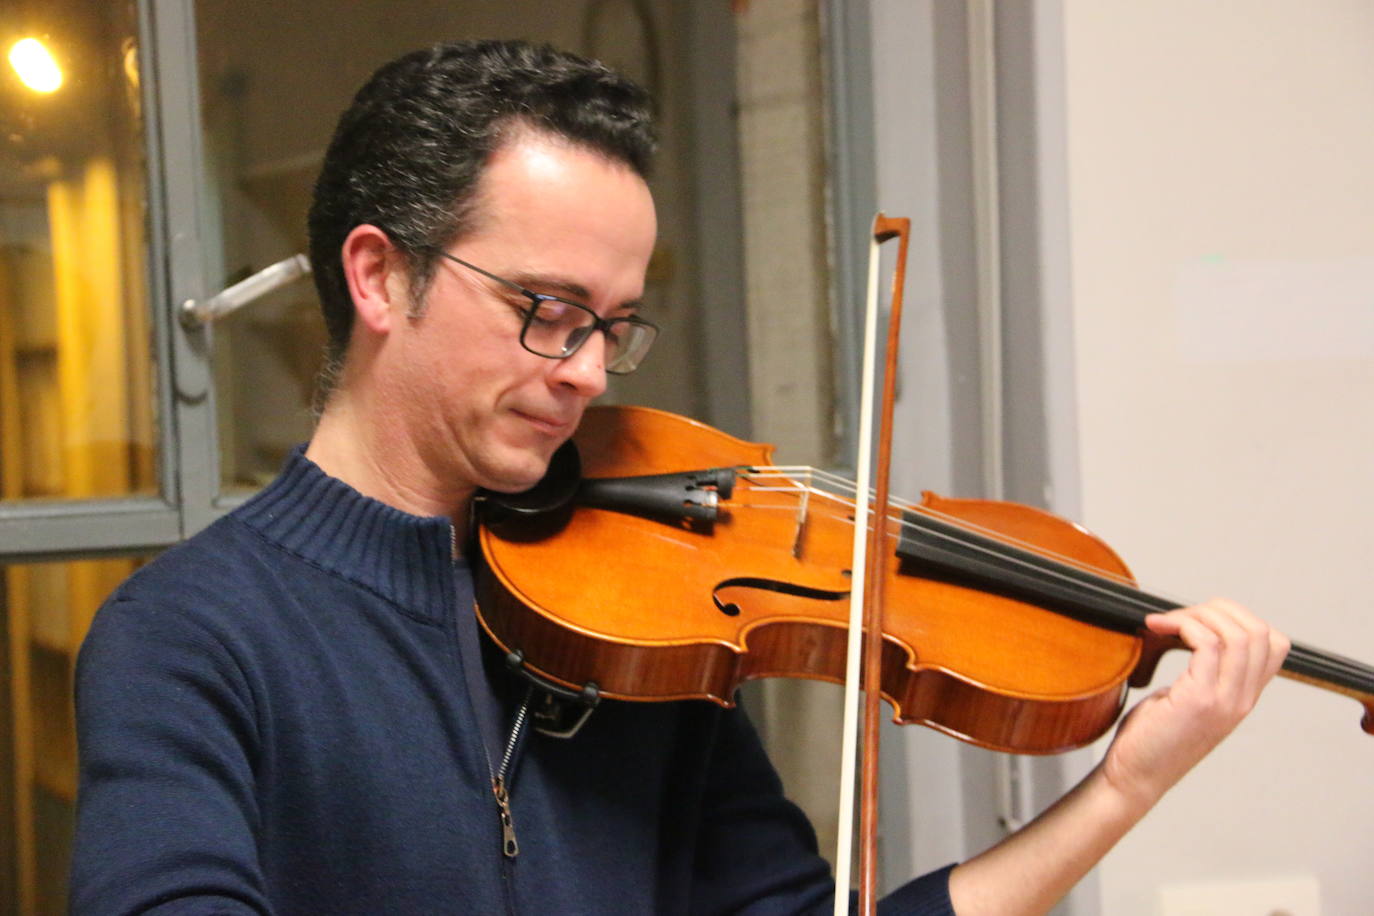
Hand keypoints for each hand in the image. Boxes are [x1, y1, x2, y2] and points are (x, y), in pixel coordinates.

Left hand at [1099, 599, 1288, 811]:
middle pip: (1260, 631)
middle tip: (1180, 616)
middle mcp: (1242, 700)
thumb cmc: (1150, 738)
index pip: (1274, 644)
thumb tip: (1194, 630)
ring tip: (1166, 621)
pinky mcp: (1199, 701)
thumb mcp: (1187, 698)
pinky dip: (1183, 625)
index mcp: (1243, 697)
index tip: (1200, 617)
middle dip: (1218, 608)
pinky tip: (1157, 628)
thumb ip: (1203, 672)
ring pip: (1238, 634)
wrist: (1133, 777)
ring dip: (1198, 614)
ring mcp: (1225, 701)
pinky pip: (1206, 644)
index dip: (1240, 617)